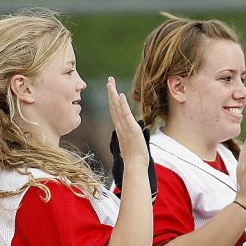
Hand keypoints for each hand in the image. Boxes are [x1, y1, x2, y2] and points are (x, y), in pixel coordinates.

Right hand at [107, 77, 156, 200]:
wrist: (135, 166)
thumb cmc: (135, 158)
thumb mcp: (132, 144)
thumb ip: (130, 137)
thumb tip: (131, 136)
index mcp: (120, 129)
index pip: (115, 112)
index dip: (112, 100)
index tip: (111, 90)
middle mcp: (120, 127)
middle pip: (113, 106)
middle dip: (111, 92)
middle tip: (109, 80)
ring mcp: (124, 127)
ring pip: (116, 108)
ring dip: (113, 95)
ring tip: (110, 82)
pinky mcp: (131, 129)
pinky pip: (125, 115)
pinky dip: (122, 105)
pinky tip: (120, 95)